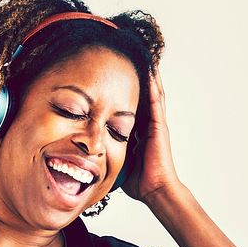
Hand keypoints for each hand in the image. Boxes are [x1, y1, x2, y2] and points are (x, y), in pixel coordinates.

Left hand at [121, 64, 181, 202]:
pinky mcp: (159, 127)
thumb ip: (108, 151)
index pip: (132, 106)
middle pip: (145, 95)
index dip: (127, 90)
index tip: (118, 75)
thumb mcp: (119, 160)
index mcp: (140, 131)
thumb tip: (87, 150)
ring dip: (150, 75)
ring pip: (153, 93)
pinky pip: (157, 102)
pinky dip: (154, 86)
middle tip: (133, 57)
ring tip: (145, 56)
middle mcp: (150, 125)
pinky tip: (151, 72)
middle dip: (140, 77)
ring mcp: (156, 125)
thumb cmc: (138, 181)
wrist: (155, 190)